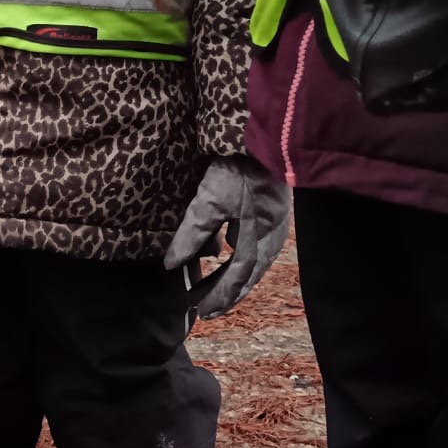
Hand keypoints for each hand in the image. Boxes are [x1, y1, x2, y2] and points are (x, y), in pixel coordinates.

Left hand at [165, 156, 290, 317]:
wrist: (264, 136)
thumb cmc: (237, 168)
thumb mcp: (209, 201)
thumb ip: (192, 234)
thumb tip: (172, 265)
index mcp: (258, 237)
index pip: (238, 277)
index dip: (220, 295)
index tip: (201, 311)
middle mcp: (271, 235)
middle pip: (249, 274)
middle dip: (228, 293)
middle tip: (206, 309)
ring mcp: (276, 223)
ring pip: (255, 261)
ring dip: (234, 277)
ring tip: (213, 288)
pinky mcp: (273, 209)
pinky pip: (258, 243)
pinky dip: (241, 255)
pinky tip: (223, 250)